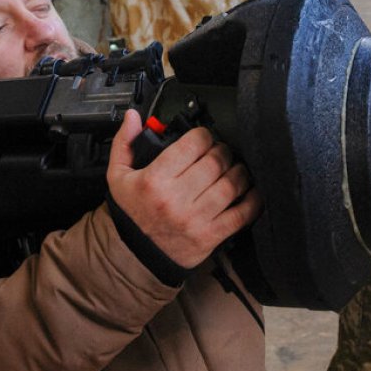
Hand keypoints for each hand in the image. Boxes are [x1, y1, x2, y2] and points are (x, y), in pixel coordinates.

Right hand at [106, 109, 260, 268]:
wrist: (136, 254)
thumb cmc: (131, 212)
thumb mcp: (118, 176)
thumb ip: (124, 142)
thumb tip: (133, 116)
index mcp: (154, 180)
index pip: (193, 144)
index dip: (203, 136)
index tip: (203, 139)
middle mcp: (175, 199)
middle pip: (216, 161)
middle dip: (223, 151)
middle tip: (220, 153)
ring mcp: (195, 219)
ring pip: (232, 184)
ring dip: (239, 172)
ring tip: (234, 170)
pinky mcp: (210, 236)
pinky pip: (242, 214)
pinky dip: (252, 200)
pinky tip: (249, 191)